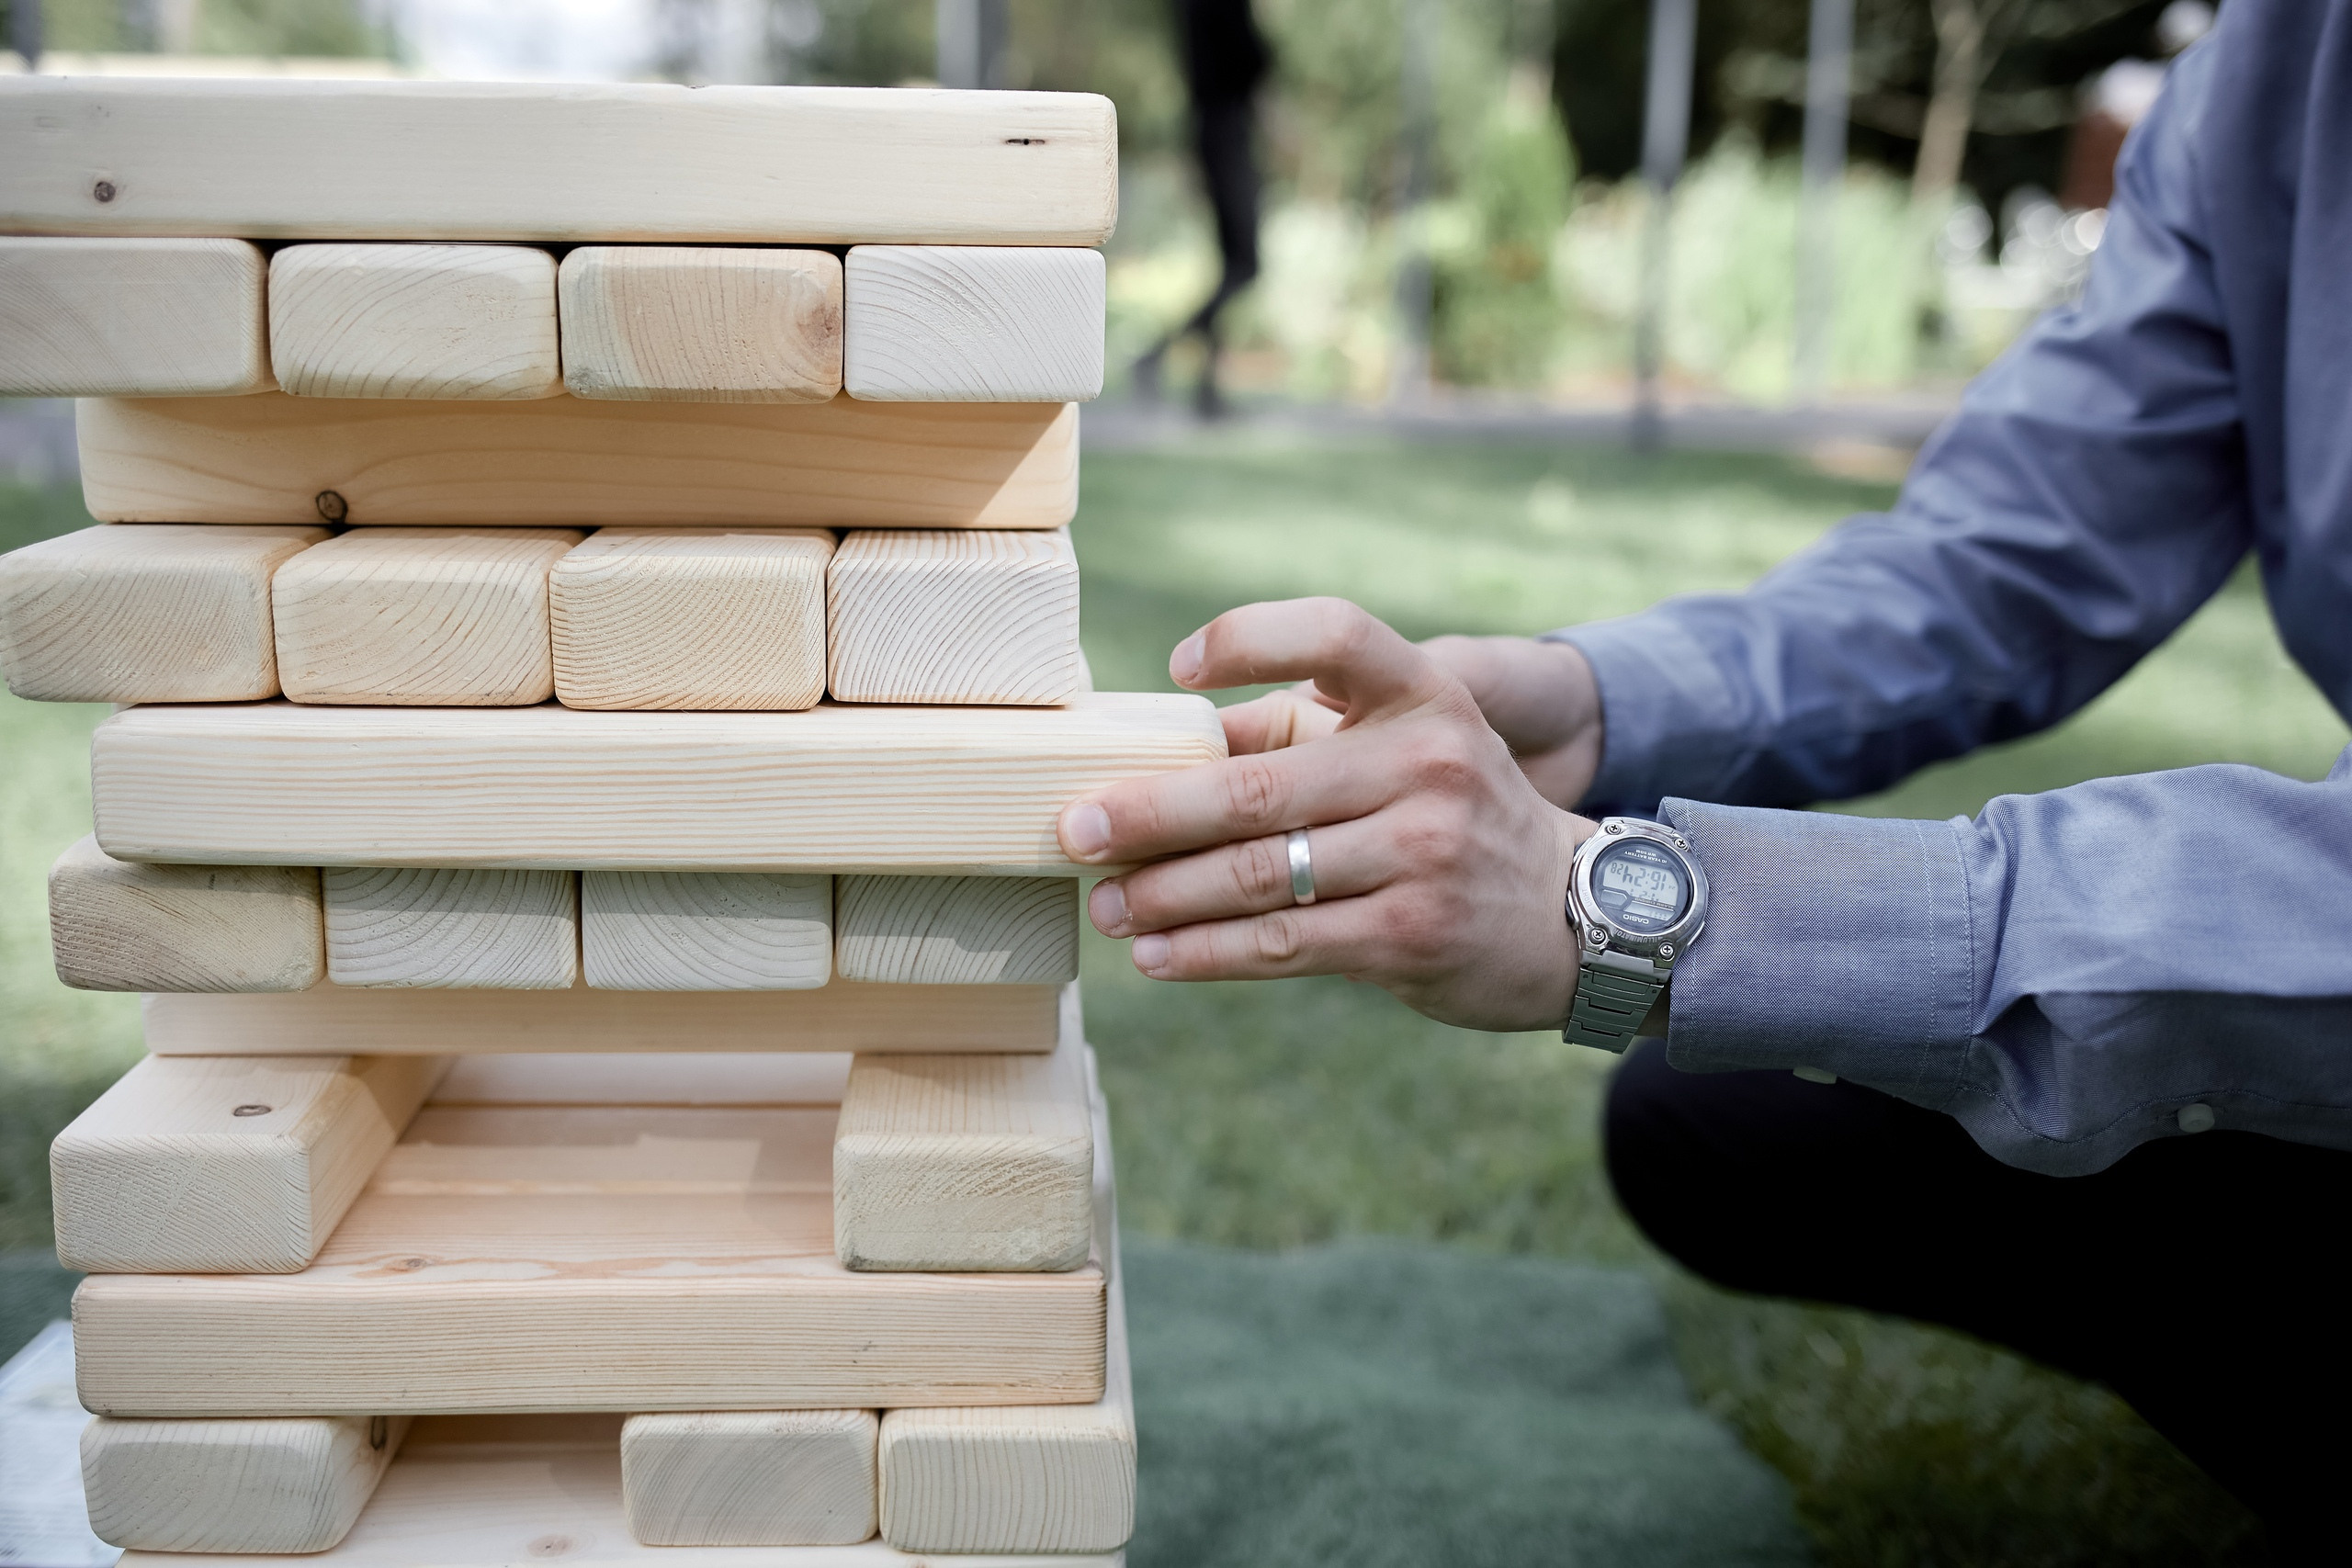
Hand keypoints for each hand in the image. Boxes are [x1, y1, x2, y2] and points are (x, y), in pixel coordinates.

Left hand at [1056, 598, 1598, 1031]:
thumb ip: (1301, 735)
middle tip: (1073, 828)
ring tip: (1104, 906)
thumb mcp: (1406, 749)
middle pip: (1255, 787)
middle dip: (1148, 814)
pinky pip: (1282, 945)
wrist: (1576, 915)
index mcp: (1423, 695)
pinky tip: (1154, 957)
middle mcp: (1427, 764)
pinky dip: (1204, 953)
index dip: (1251, 637)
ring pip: (1257, 876)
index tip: (1179, 672)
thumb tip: (1161, 750)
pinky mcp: (1410, 934)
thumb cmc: (1452, 816)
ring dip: (1162, 896)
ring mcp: (1422, 852)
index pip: (1336, 633)